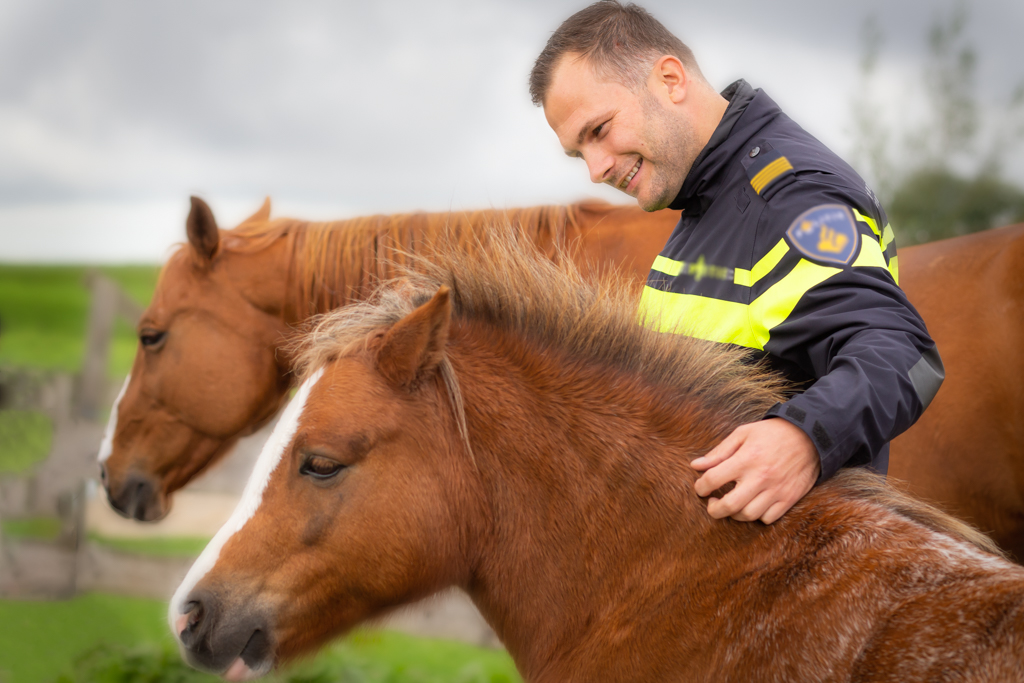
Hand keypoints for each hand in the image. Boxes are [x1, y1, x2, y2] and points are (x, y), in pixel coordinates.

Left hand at [691, 418, 819, 523]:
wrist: (810, 437)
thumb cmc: (772, 433)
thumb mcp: (743, 434)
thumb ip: (719, 452)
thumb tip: (696, 466)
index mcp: (746, 459)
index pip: (713, 479)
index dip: (700, 487)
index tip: (700, 488)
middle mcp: (760, 478)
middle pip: (729, 506)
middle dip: (714, 510)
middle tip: (712, 503)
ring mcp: (776, 491)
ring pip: (748, 515)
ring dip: (735, 514)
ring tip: (732, 503)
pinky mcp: (789, 499)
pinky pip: (768, 518)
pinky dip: (757, 516)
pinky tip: (752, 504)